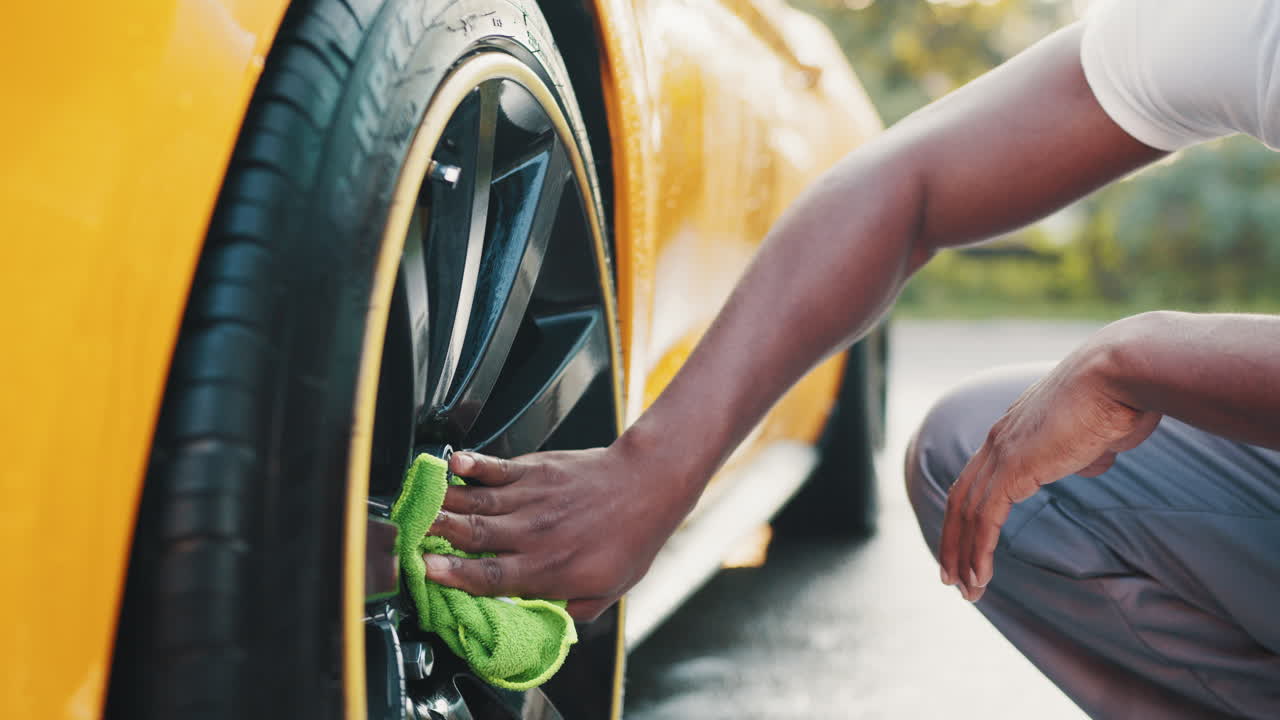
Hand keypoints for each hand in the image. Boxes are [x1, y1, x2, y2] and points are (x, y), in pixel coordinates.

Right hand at [422, 439, 693, 621]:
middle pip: (474, 536)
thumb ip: (570, 611)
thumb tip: (542, 620)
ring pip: (477, 502)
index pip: (490, 576)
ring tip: (417, 503)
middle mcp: (535, 533)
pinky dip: (472, 465)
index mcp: (549, 569)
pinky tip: (454, 463)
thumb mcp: (607, 591)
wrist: (647, 485)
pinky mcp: (534, 470)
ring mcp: (532, 498)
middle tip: (409, 534)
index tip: (427, 571)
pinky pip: (496, 468)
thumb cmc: (629, 538)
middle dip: (437, 535)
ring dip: (443, 503)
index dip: (454, 575)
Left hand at [939, 343, 1160, 602]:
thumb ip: (1086, 446)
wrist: (1121, 373)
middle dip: (954, 541)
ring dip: (963, 556)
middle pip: (960, 497)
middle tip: (952, 577)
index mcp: (1013, 429)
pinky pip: (986, 518)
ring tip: (966, 590)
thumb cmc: (1122, 396)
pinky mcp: (1014, 467)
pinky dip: (980, 551)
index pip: (976, 479)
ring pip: (967, 514)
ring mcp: (1002, 452)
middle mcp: (999, 440)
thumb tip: (1093, 458)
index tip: (967, 544)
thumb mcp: (1099, 430)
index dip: (967, 515)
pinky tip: (981, 578)